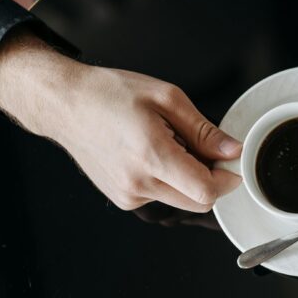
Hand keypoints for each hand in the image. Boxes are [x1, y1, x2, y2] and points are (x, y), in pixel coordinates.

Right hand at [0, 33, 240, 210]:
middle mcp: (138, 183)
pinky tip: (152, 154)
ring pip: (182, 201)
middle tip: (203, 149)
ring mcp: (128, 195)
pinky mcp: (123, 199)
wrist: (65, 104)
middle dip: (212, 180)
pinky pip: (162, 197)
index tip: (232, 163)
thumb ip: (204, 131)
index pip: (206, 191)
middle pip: (199, 202)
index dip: (228, 179)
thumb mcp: (167, 99)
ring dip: (189, 180)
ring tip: (170, 145)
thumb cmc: (111, 94)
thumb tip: (232, 151)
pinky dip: (168, 181)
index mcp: (152, 156)